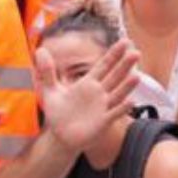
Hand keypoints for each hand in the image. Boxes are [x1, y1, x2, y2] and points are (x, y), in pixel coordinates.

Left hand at [35, 37, 139, 152]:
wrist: (61, 136)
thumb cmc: (58, 113)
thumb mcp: (50, 90)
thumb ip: (47, 71)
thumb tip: (40, 49)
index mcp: (88, 83)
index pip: (104, 65)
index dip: (114, 54)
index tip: (125, 41)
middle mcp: (99, 93)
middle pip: (114, 76)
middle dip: (124, 65)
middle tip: (135, 52)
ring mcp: (102, 107)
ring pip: (117, 94)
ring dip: (127, 86)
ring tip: (136, 76)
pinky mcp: (102, 122)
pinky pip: (114, 114)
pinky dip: (122, 108)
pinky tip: (131, 101)